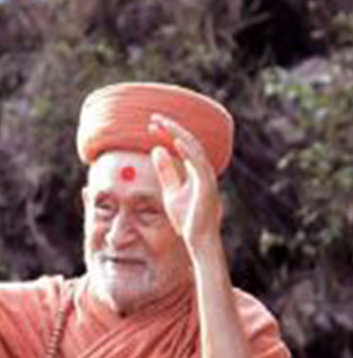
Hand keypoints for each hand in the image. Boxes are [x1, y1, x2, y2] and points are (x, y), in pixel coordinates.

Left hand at [149, 113, 222, 253]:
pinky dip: (188, 151)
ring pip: (194, 148)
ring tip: (161, 123)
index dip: (167, 133)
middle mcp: (203, 170)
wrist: (198, 239)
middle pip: (188, 142)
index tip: (150, 125)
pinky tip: (176, 141)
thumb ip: (166, 171)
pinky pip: (199, 164)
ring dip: (177, 134)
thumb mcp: (171, 191)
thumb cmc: (186, 218)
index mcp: (195, 170)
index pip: (181, 146)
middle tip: (154, 117)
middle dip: (171, 128)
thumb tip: (157, 150)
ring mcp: (207, 177)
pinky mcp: (207, 186)